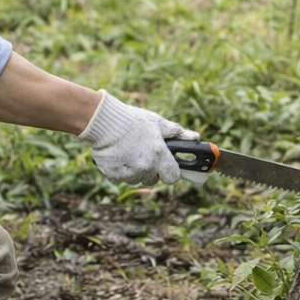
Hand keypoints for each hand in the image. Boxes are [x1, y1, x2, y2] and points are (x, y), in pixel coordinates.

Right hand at [77, 91, 196, 184]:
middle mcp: (145, 167)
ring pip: (137, 179)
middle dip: (151, 170)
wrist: (104, 121)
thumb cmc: (133, 120)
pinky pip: (122, 177)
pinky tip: (119, 154)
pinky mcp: (114, 175)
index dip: (171, 172)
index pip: (173, 177)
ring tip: (129, 152)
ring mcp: (128, 173)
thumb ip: (177, 133)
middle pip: (153, 179)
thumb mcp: (158, 123)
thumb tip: (195, 137)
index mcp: (159, 156)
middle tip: (144, 154)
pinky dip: (121, 169)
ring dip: (135, 170)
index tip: (167, 166)